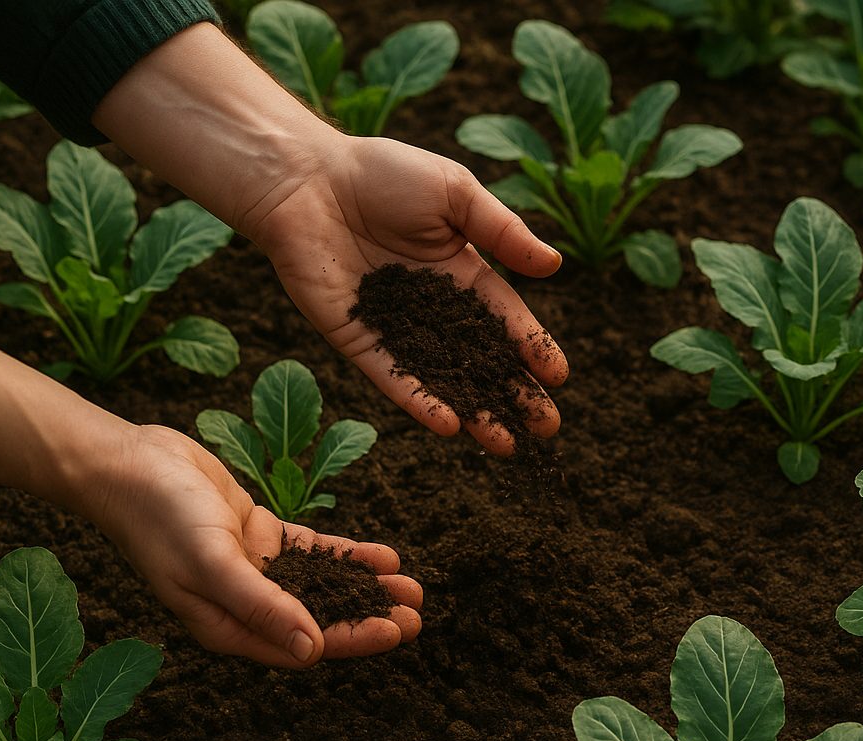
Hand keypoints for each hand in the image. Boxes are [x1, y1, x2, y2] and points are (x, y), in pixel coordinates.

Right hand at [91, 424, 421, 667]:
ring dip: (366, 588)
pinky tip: (384, 557)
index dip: (352, 639)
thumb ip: (262, 606)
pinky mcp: (259, 535)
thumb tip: (312, 651)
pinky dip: (348, 556)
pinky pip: (314, 552)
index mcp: (228, 626)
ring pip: (323, 586)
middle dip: (369, 618)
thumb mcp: (213, 563)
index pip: (303, 644)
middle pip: (321, 619)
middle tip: (419, 615)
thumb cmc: (161, 517)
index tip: (396, 631)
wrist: (129, 463)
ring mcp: (254, 569)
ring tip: (412, 588)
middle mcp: (245, 604)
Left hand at [247, 135, 568, 454]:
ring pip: (443, 379)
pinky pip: (393, 377)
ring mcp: (395, 327)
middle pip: (482, 360)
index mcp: (461, 272)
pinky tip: (449, 426)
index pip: (505, 319)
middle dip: (515, 395)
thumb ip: (502, 231)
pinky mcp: (357, 339)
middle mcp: (432, 306)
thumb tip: (555, 264)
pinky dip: (419, 401)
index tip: (558, 377)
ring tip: (506, 445)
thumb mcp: (456, 192)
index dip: (532, 348)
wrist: (303, 178)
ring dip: (474, 413)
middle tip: (546, 427)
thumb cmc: (381, 173)